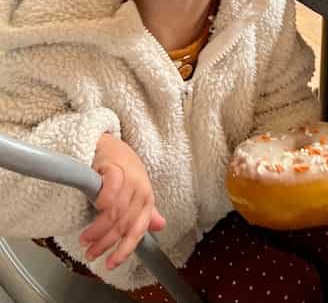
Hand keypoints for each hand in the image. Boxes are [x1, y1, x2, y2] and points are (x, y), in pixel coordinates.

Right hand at [80, 134, 165, 269]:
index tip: (110, 264)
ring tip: (85, 239)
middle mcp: (141, 189)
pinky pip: (111, 190)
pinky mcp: (116, 167)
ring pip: (115, 212)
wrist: (109, 144)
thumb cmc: (122, 169)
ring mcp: (129, 178)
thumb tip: (160, 226)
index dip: (124, 250)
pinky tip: (94, 209)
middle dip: (105, 243)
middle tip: (90, 253)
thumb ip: (144, 211)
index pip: (138, 230)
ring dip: (98, 229)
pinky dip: (103, 203)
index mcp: (147, 199)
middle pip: (123, 224)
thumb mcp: (135, 191)